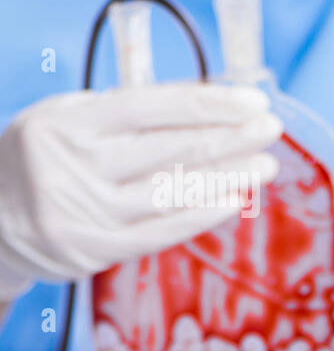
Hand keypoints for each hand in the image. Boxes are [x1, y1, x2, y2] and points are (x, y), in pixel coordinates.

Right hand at [0, 82, 280, 299]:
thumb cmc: (43, 159)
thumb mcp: (69, 120)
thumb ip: (128, 112)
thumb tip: (207, 103)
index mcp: (67, 122)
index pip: (154, 106)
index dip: (210, 103)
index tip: (253, 100)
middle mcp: (74, 165)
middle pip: (172, 148)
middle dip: (232, 137)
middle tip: (272, 129)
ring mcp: (85, 212)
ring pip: (174, 191)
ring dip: (230, 177)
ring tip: (267, 166)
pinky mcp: (96, 249)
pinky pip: (163, 231)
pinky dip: (204, 214)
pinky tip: (236, 200)